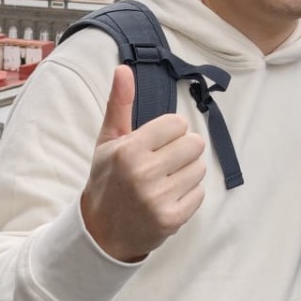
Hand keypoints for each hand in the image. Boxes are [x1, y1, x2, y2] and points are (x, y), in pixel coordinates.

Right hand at [80, 66, 207, 262]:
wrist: (100, 232)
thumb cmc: (108, 179)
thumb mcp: (108, 141)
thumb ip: (120, 104)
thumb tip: (123, 68)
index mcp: (129, 150)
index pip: (178, 123)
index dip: (169, 133)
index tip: (154, 145)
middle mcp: (143, 174)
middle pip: (194, 144)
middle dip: (181, 152)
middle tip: (161, 164)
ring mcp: (158, 199)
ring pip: (199, 168)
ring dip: (186, 174)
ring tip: (163, 182)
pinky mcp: (171, 219)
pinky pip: (200, 194)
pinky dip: (188, 196)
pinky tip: (167, 199)